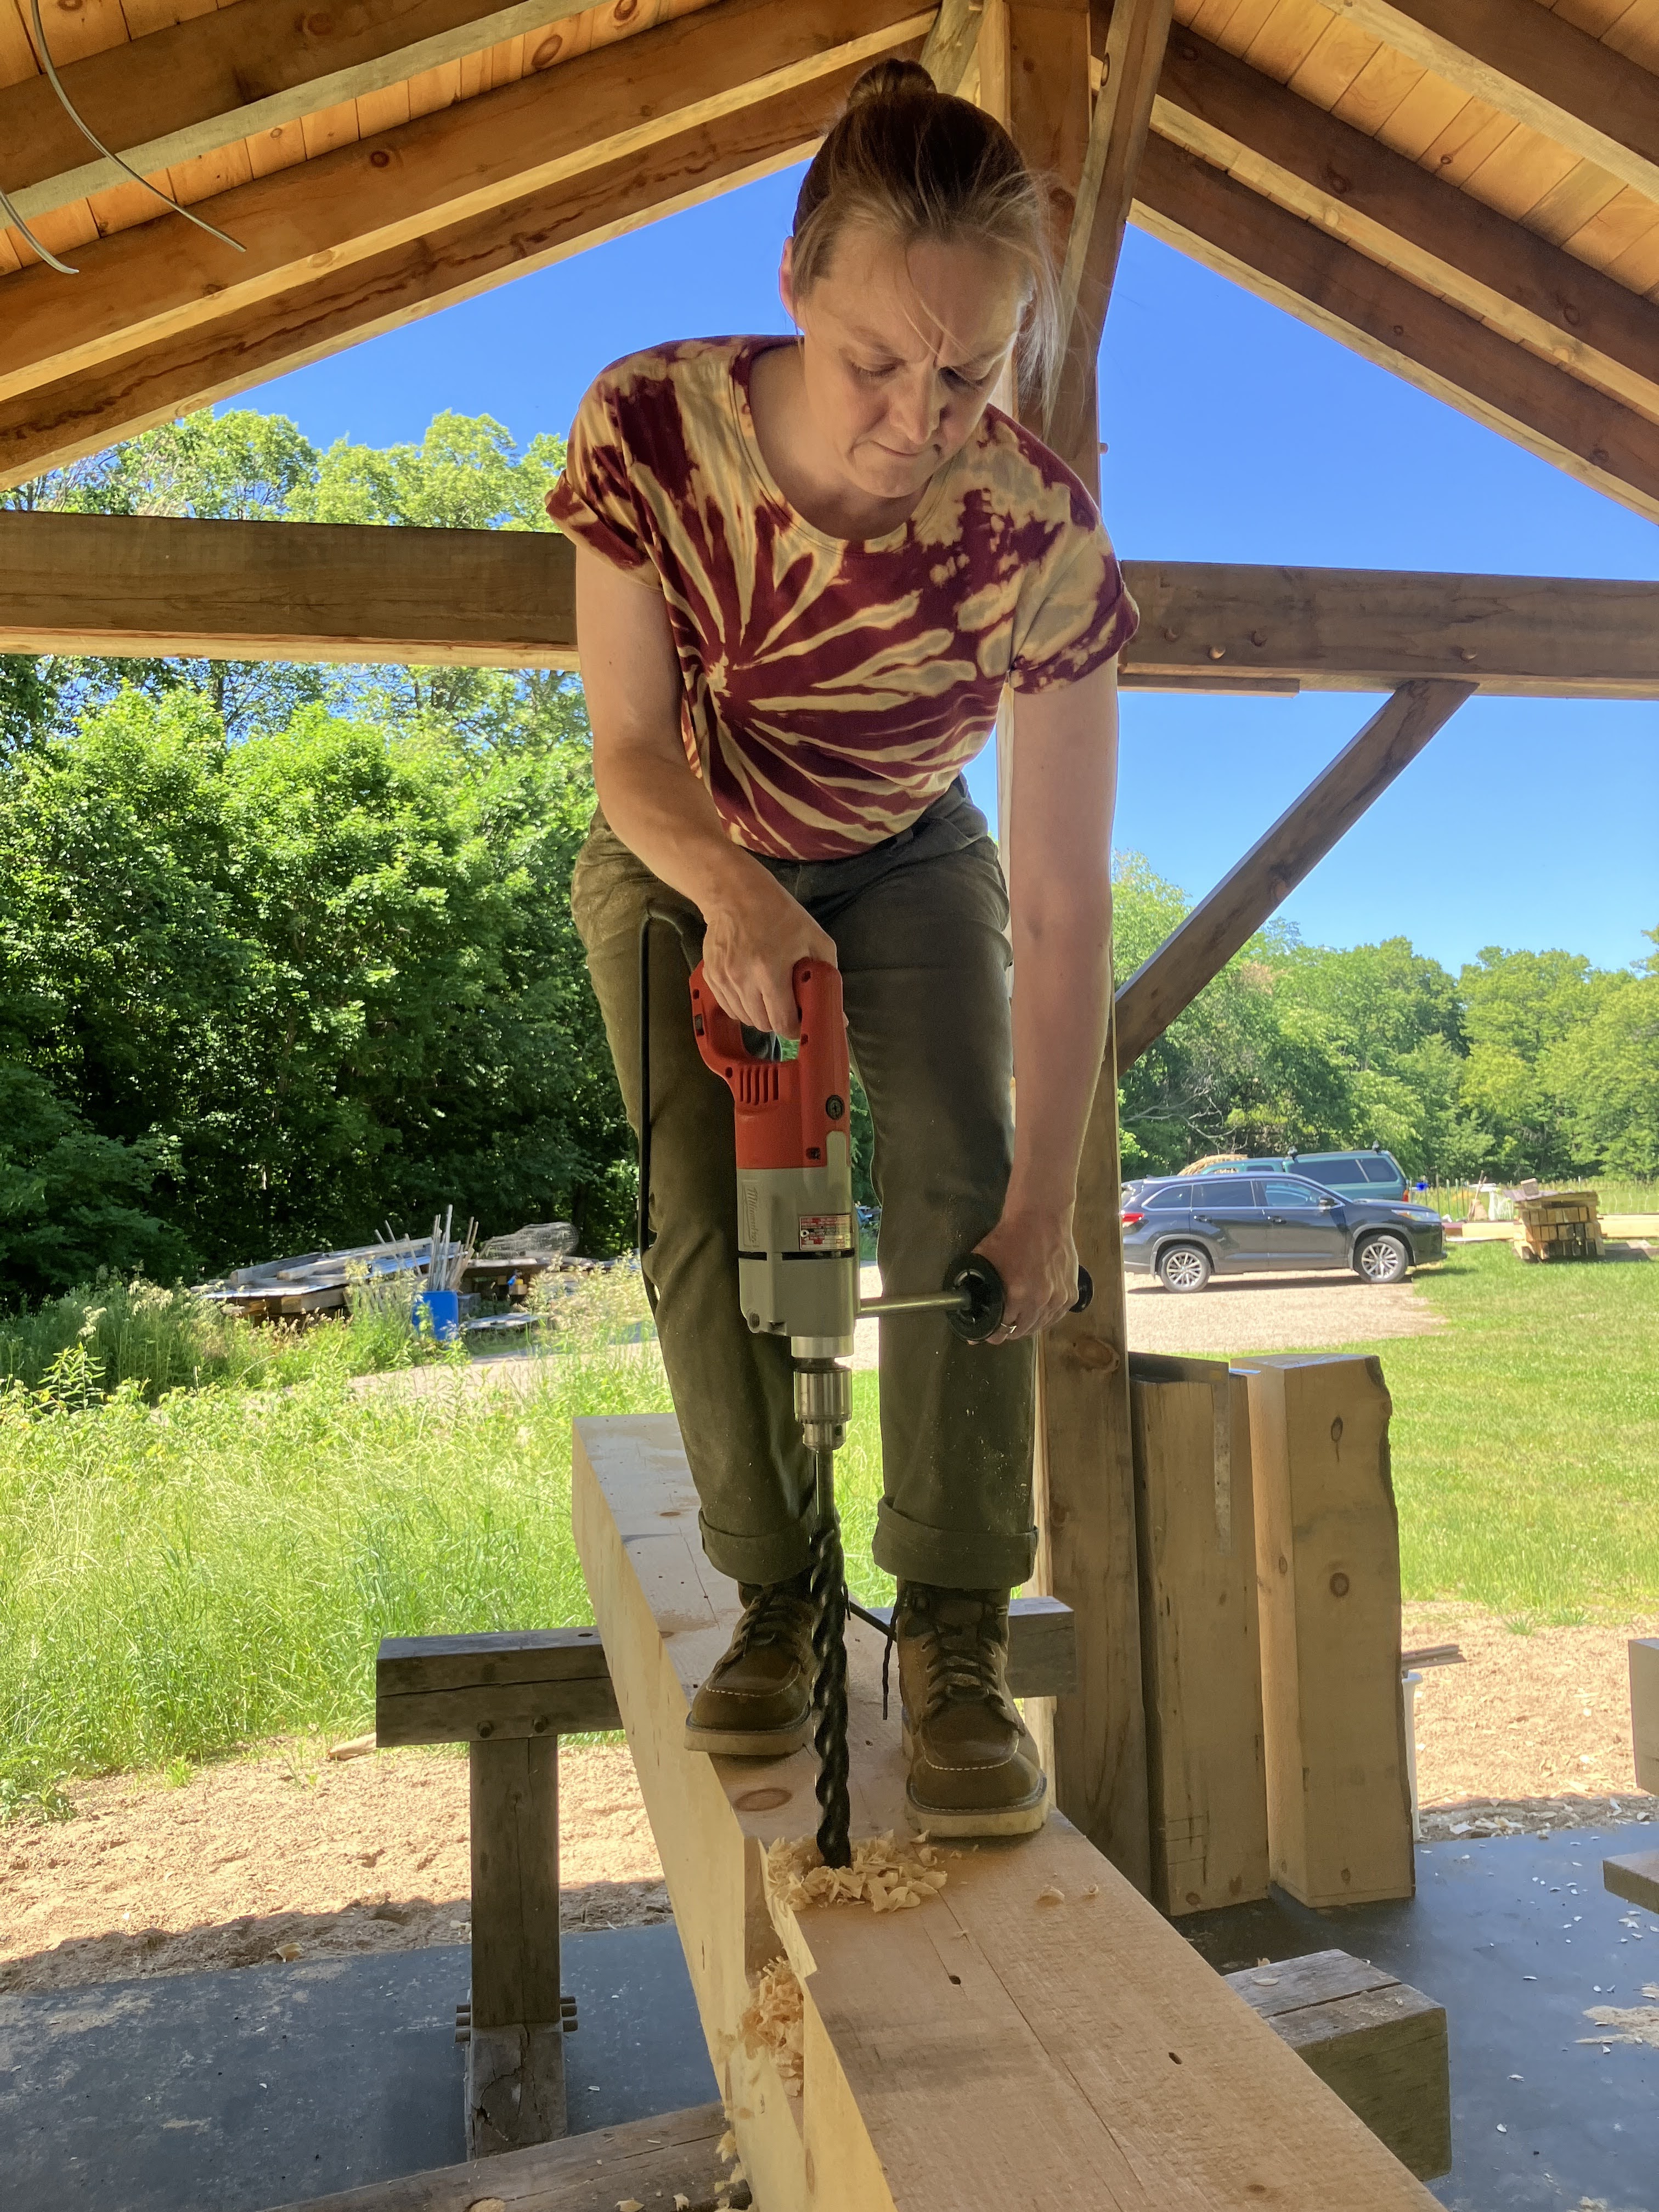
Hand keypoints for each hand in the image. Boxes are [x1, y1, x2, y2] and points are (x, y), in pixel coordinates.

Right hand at [701, 860, 837, 1037]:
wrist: (735, 893)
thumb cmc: (779, 913)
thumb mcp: (815, 938)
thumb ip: (828, 977)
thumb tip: (840, 1016)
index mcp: (770, 970)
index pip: (782, 1022)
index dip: (796, 1028)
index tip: (802, 1021)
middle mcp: (743, 979)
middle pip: (763, 1025)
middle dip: (779, 1021)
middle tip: (788, 1006)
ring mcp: (724, 979)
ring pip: (745, 1019)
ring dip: (761, 1015)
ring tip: (770, 995)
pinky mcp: (712, 977)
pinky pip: (729, 1008)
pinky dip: (743, 1006)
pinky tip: (752, 989)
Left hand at [972, 1206, 1080, 1344]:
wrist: (1042, 1217)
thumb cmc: (1010, 1236)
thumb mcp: (985, 1260)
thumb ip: (978, 1285)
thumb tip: (967, 1303)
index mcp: (1017, 1295)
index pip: (1003, 1328)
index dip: (993, 1333)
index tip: (988, 1334)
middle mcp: (1041, 1301)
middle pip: (1022, 1331)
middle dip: (1009, 1332)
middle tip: (1002, 1328)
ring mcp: (1059, 1299)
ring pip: (1040, 1326)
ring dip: (1027, 1326)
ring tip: (1019, 1321)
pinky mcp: (1071, 1295)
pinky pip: (1056, 1317)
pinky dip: (1045, 1318)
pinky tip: (1036, 1313)